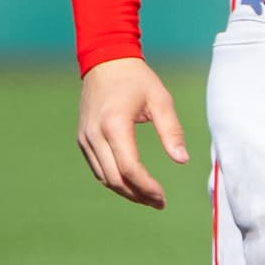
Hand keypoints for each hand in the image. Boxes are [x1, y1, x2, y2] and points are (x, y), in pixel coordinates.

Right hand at [74, 57, 190, 207]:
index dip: (147, 187)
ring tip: (149, 198)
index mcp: (114, 124)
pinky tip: (133, 184)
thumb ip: (172, 131)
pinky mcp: (83, 139)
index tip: (163, 197)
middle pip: (114, 178)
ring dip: (126, 191)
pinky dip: (114, 180)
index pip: (129, 168)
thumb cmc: (137, 80)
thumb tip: (182, 160)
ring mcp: (85, 138)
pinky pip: (98, 168)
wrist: (105, 62)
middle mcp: (95, 134)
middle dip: (138, 195)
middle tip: (159, 203)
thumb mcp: (161, 100)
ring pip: (103, 177)